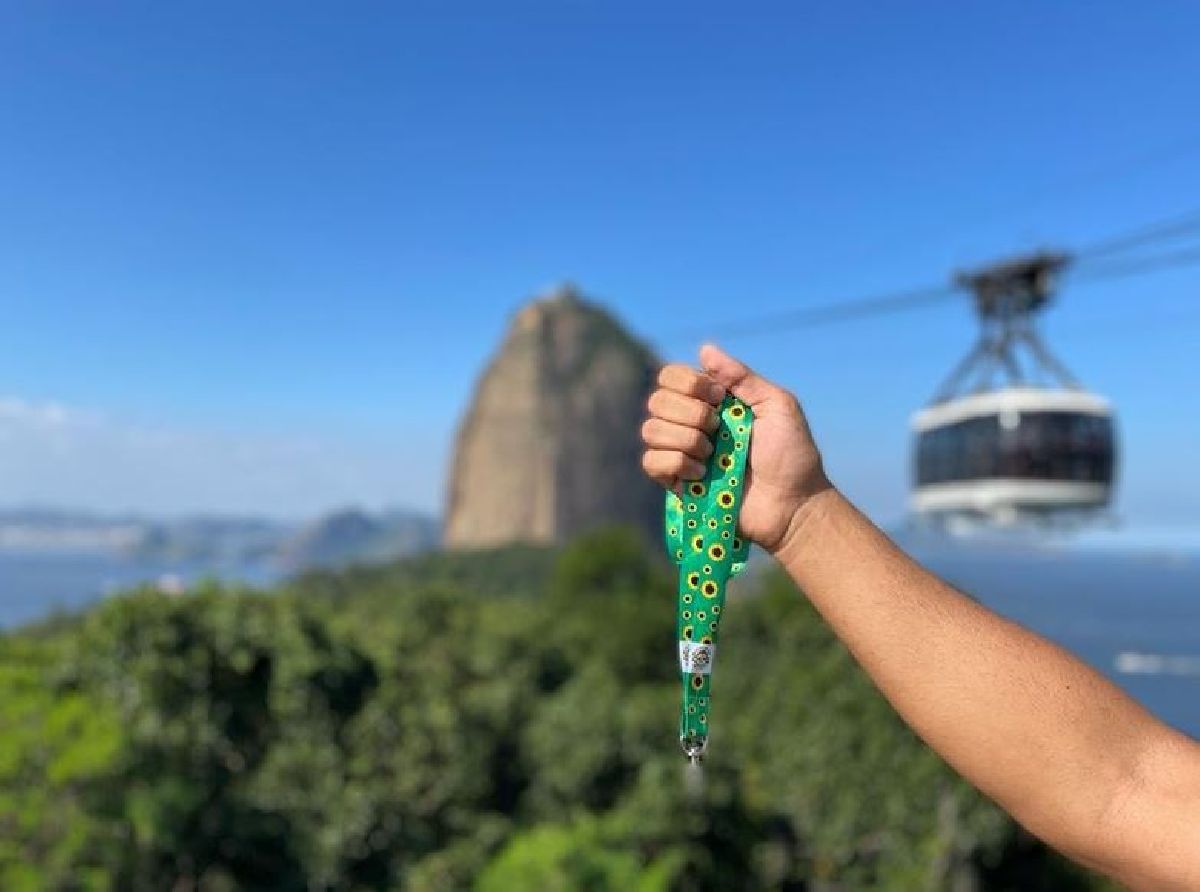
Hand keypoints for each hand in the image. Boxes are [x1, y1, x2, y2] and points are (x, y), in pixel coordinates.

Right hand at [640, 344, 831, 553]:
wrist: (792, 503)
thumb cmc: (792, 454)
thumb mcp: (777, 405)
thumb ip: (742, 377)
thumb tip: (704, 348)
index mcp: (712, 401)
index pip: (672, 376)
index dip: (689, 384)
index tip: (720, 399)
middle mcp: (691, 423)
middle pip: (656, 400)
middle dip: (689, 414)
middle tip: (718, 430)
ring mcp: (681, 452)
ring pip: (650, 430)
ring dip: (685, 440)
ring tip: (712, 456)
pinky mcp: (676, 482)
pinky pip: (651, 462)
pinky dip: (676, 465)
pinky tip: (701, 474)